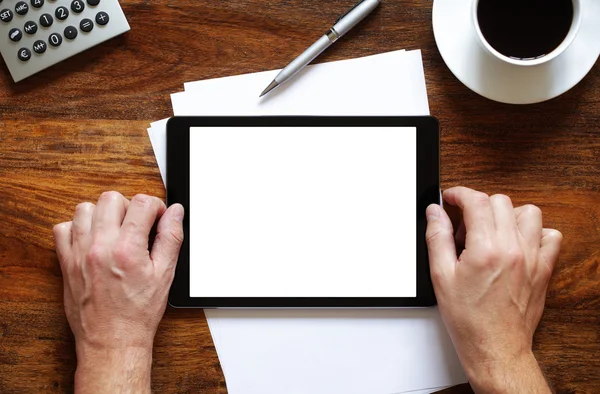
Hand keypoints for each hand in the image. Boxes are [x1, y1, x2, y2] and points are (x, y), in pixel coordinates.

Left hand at [53, 192, 183, 392]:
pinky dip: (77, 228)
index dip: (155, 206)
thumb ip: (171, 238)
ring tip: (115, 230)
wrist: (112, 340)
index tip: (157, 218)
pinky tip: (93, 239)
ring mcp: (79, 253)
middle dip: (129, 206)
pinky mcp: (66, 262)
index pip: (141, 203)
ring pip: (85, 208)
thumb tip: (175, 213)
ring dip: (103, 213)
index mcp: (127, 249)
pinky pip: (62, 229)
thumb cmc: (138, 313)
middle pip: (111, 198)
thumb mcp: (165, 274)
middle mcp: (100, 247)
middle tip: (137, 225)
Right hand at [425, 187, 561, 392]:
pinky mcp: (543, 269)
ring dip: (507, 214)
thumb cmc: (468, 318)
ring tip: (491, 230)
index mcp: (486, 249)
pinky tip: (516, 242)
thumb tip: (436, 213)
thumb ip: (437, 238)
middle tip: (464, 224)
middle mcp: (513, 249)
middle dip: (478, 205)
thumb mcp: (440, 276)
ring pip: (528, 212)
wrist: (494, 347)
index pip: (476, 201)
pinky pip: (550, 236)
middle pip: (501, 202)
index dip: (459, 194)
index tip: (450, 198)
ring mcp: (532, 258)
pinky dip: (535, 232)